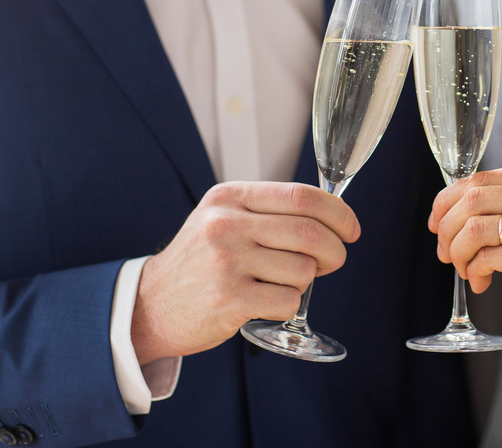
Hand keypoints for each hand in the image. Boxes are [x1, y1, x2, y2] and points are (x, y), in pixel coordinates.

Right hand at [131, 182, 359, 364]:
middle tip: (333, 261)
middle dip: (335, 251)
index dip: (338, 213)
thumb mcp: (223, 218)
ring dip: (305, 281)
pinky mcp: (228, 298)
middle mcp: (226, 224)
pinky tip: (267, 302)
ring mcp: (226, 261)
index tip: (351, 229)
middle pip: (310, 232)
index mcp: (230, 197)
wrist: (150, 304)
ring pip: (303, 269)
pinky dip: (289, 304)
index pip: (302, 196)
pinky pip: (288, 301)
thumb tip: (333, 216)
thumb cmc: (200, 261)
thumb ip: (269, 211)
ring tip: (280, 283)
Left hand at [428, 158, 501, 329]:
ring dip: (457, 253)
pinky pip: (487, 258)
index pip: (480, 178)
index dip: (448, 201)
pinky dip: (475, 271)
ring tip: (465, 269)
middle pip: (470, 199)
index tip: (439, 221)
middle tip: (445, 251)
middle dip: (446, 228)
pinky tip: (482, 281)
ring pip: (472, 229)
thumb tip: (466, 208)